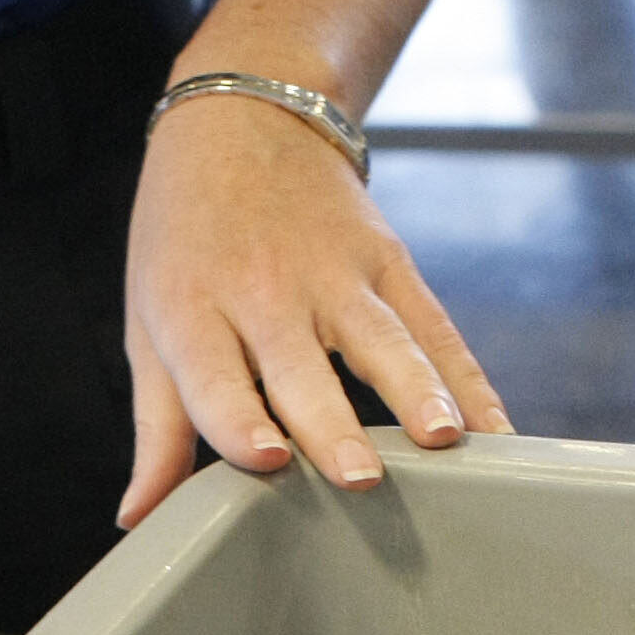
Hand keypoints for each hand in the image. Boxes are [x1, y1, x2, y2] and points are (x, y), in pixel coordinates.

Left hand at [119, 93, 508, 527]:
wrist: (243, 117)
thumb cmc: (186, 241)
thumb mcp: (150, 324)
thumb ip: (158, 428)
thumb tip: (140, 516)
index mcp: (193, 310)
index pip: (212, 374)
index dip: (236, 418)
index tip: (267, 458)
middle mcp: (266, 292)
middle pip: (302, 367)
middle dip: (332, 422)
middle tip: (361, 476)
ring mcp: (336, 274)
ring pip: (384, 340)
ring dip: (417, 390)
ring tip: (445, 439)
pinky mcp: (389, 261)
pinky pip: (435, 327)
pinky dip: (467, 379)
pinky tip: (493, 429)